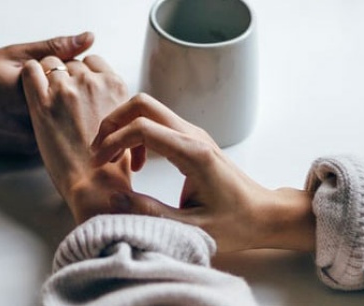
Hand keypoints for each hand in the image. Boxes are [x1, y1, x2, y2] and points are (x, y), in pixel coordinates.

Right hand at [0, 32, 94, 152]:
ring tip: (27, 98)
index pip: (78, 79)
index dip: (72, 68)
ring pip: (67, 121)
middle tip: (43, 80)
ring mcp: (34, 140)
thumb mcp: (12, 55)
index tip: (55, 64)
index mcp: (34, 94)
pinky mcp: (30, 152)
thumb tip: (88, 38)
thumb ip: (53, 48)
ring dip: (63, 109)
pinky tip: (26, 112)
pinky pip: (54, 134)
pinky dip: (52, 122)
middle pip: (76, 103)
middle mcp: (37, 122)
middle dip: (71, 90)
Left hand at [21, 55, 130, 222]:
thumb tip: (105, 97)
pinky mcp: (42, 103)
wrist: (95, 184)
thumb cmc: (111, 163)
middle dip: (65, 76)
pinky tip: (30, 89)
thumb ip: (114, 102)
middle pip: (72, 63)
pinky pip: (30, 70)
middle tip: (60, 99)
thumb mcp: (125, 123)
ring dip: (46, 76)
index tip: (78, 86)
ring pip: (50, 63)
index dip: (83, 72)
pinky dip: (29, 75)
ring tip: (46, 98)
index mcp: (115, 85)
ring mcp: (66, 90)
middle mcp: (92, 82)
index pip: (93, 61)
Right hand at [90, 93, 314, 251]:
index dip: (113, 141)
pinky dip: (137, 135)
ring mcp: (194, 134)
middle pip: (143, 104)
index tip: (99, 164)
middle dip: (113, 122)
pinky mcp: (192, 139)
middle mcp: (193, 135)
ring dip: (123, 127)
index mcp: (193, 153)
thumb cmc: (235, 224)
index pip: (142, 128)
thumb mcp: (190, 228)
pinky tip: (137, 164)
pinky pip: (157, 123)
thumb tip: (113, 198)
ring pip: (148, 109)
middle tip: (99, 152)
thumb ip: (150, 213)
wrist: (264, 215)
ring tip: (113, 159)